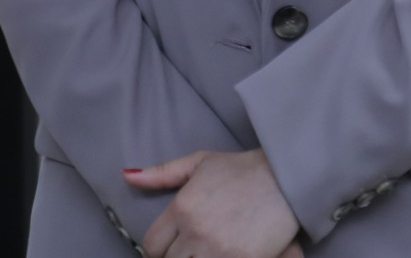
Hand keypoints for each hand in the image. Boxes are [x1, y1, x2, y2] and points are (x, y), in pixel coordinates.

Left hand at [124, 149, 301, 257]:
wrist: (284, 178)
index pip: (152, 245)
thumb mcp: (199, 162)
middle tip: (189, 250)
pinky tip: (222, 257)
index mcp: (182, 208)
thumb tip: (126, 175)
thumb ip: (161, 173)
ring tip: (203, 253)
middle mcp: (196, 232)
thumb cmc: (241, 169)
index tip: (169, 249)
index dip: (157, 251)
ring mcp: (219, 250)